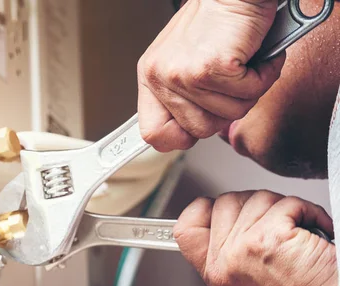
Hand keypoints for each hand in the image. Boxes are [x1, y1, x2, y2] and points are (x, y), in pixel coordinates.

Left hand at [137, 0, 285, 151]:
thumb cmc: (217, 20)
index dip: (179, 138)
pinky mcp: (211, 68)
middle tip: (231, 82)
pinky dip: (262, 75)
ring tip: (243, 63)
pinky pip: (248, 94)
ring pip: (227, 115)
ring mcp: (184, 74)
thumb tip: (189, 132)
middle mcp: (161, 77)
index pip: (152, 133)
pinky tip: (255, 56)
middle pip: (199, 130)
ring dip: (247, 90)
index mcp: (151, 77)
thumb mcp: (184, 60)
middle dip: (225, 110)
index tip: (194, 129)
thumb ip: (182, 96)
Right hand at [174, 190, 336, 285]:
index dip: (203, 211)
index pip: (184, 229)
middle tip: (273, 230)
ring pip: (254, 198)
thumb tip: (211, 211)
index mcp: (214, 271)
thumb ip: (222, 246)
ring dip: (282, 208)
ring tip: (293, 233)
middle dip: (254, 206)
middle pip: (223, 202)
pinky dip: (307, 211)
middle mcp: (224, 262)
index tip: (225, 213)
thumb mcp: (244, 275)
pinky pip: (286, 202)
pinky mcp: (270, 237)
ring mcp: (244, 249)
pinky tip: (310, 230)